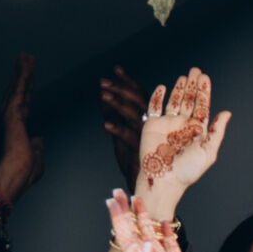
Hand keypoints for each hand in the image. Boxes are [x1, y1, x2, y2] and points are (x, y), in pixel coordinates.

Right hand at [0, 53, 42, 204]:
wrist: (15, 175)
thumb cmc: (24, 172)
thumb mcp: (36, 157)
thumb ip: (37, 147)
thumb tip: (40, 140)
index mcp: (15, 129)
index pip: (23, 104)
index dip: (26, 90)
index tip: (30, 79)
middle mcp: (9, 118)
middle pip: (17, 91)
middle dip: (22, 75)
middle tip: (26, 59)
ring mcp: (9, 114)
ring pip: (17, 86)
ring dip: (22, 71)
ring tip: (27, 56)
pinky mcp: (12, 111)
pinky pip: (19, 88)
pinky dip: (23, 75)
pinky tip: (26, 63)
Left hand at [101, 64, 145, 189]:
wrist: (146, 183)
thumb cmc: (135, 159)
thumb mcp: (121, 133)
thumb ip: (113, 116)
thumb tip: (102, 99)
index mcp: (148, 116)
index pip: (138, 93)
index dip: (127, 80)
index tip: (116, 69)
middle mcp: (150, 122)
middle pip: (136, 99)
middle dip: (119, 88)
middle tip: (103, 83)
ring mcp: (146, 135)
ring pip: (133, 114)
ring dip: (117, 104)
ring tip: (102, 96)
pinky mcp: (141, 148)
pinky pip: (129, 137)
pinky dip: (117, 130)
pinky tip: (106, 125)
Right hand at [136, 70, 228, 215]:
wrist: (163, 179)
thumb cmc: (187, 171)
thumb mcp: (208, 151)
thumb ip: (217, 131)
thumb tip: (227, 113)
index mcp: (197, 131)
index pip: (202, 106)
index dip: (203, 91)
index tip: (204, 77)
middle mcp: (183, 125)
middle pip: (189, 100)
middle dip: (192, 85)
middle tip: (195, 70)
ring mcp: (167, 124)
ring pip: (174, 101)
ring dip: (178, 89)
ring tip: (183, 77)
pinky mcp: (152, 125)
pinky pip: (154, 107)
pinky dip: (157, 97)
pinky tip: (163, 87)